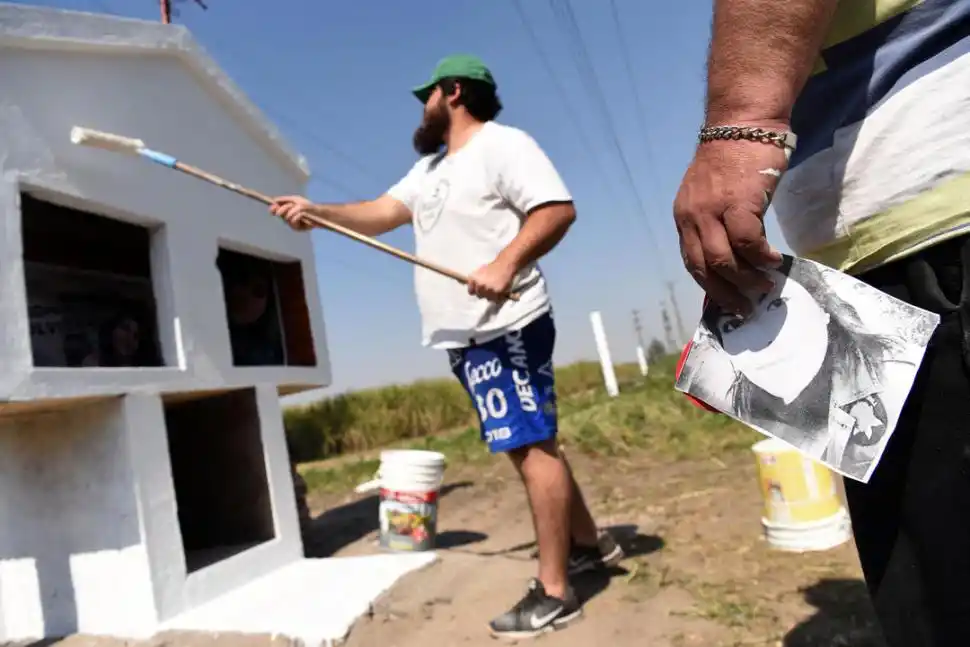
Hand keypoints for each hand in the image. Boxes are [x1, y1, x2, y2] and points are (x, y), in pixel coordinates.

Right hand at [269, 195, 314, 230]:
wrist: (318, 213)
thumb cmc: (308, 206)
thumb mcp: (296, 200)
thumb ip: (285, 199)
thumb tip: (274, 200)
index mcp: (285, 210)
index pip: (275, 210)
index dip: (273, 209)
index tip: (272, 207)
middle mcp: (286, 217)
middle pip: (280, 213)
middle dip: (283, 209)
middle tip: (289, 206)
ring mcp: (291, 223)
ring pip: (286, 217)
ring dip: (293, 211)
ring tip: (300, 209)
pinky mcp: (296, 228)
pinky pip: (293, 221)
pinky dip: (297, 216)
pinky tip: (302, 215)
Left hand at [467, 259, 516, 302]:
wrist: (505, 264)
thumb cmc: (493, 267)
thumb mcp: (479, 271)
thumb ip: (474, 280)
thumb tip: (472, 287)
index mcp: (474, 280)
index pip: (471, 292)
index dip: (476, 291)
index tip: (479, 290)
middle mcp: (480, 285)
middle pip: (480, 296)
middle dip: (484, 293)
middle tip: (490, 288)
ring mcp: (488, 289)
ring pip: (488, 299)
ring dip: (492, 296)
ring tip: (496, 288)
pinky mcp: (497, 292)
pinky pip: (496, 300)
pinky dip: (499, 297)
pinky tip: (501, 290)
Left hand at [673, 125, 787, 314]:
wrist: (744, 122)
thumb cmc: (735, 159)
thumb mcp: (713, 195)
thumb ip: (717, 224)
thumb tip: (736, 259)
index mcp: (684, 217)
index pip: (692, 262)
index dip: (709, 287)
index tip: (726, 304)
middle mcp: (692, 216)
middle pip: (704, 268)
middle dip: (725, 294)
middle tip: (745, 308)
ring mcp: (712, 210)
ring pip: (724, 261)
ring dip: (746, 280)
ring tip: (764, 287)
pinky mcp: (737, 202)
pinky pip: (748, 242)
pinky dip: (761, 257)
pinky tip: (773, 261)